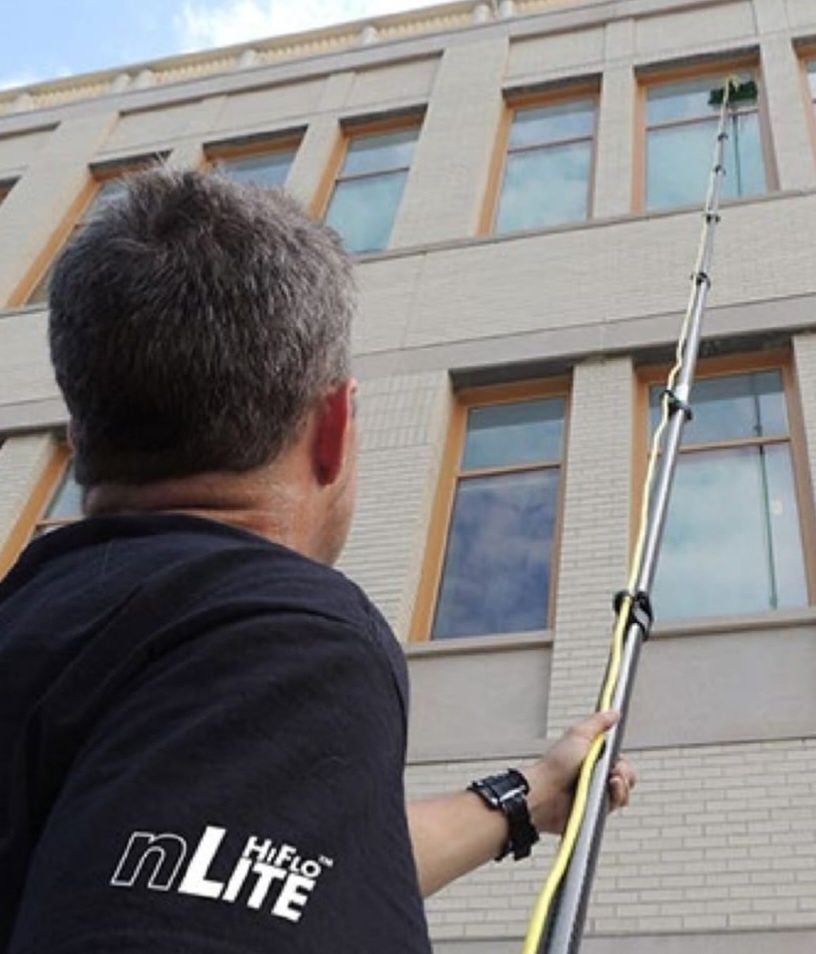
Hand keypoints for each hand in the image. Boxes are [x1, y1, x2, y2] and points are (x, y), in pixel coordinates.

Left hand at [522, 710, 635, 834]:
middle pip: (625, 776)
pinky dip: (613, 799)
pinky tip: (602, 796)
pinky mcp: (595, 810)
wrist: (545, 793)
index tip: (616, 760)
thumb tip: (613, 712)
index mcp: (592, 756)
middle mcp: (596, 775)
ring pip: (623, 792)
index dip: (621, 761)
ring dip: (620, 788)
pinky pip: (614, 806)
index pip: (619, 759)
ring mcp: (596, 793)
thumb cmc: (556, 765)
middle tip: (612, 773)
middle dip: (624, 774)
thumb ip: (598, 723)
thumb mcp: (579, 735)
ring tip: (607, 784)